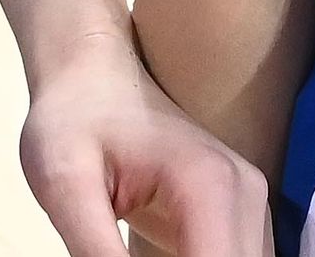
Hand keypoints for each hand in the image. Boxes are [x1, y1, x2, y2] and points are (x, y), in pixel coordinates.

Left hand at [18, 39, 271, 256]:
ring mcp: (252, 207)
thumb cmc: (72, 119)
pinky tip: (159, 255)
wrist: (92, 75)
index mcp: (210, 187)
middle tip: (126, 254)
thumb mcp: (62, 184)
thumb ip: (95, 251)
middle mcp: (247, 197)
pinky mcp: (241, 218)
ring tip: (133, 251)